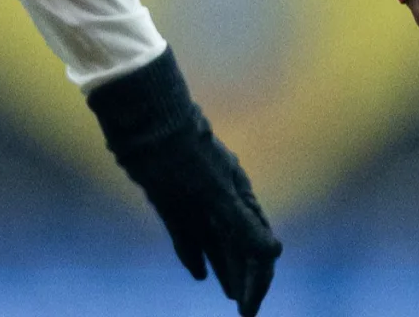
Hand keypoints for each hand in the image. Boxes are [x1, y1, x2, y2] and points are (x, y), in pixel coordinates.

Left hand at [86, 51, 279, 316]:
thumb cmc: (182, 152)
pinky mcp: (171, 201)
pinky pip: (188, 235)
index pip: (257, 247)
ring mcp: (195, 200)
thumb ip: (241, 222)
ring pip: (216, 243)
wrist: (144, 121)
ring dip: (225, 269)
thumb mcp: (214, 189)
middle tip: (244, 311)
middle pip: (240, 248)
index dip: (256, 280)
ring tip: (231, 296)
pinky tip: (198, 274)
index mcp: (240, 195)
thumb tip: (274, 253)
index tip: (247, 308)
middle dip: (245, 280)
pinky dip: (194, 254)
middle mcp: (222, 200)